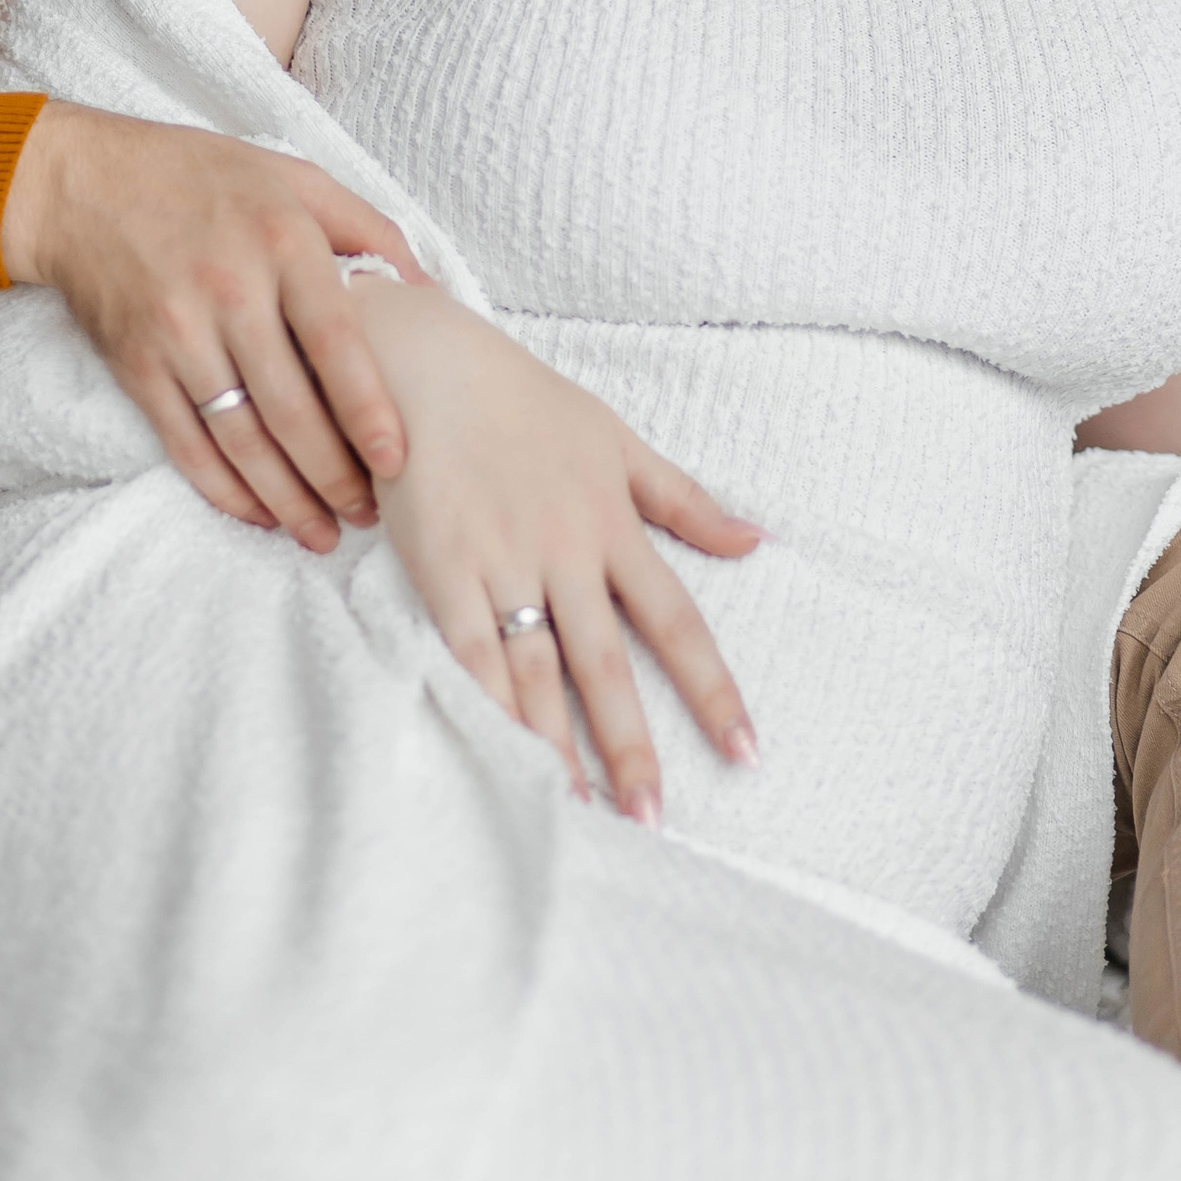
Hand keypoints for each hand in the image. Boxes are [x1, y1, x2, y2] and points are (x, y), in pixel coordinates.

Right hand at [0, 101, 424, 549]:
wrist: (83, 184)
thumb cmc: (204, 178)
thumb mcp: (296, 178)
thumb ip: (369, 230)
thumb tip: (432, 294)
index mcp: (282, 242)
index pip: (336, 342)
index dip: (369, 410)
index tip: (396, 463)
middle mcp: (230, 290)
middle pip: (291, 407)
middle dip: (334, 475)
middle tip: (369, 513)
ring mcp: (177, 332)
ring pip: (241, 438)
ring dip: (286, 497)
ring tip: (323, 533)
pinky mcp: (136, 365)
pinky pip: (186, 445)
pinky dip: (225, 490)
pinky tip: (260, 514)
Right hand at [348, 277, 761, 820]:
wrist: (424, 362)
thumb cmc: (521, 399)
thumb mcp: (616, 440)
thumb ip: (683, 499)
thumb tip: (756, 539)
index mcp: (612, 524)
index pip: (676, 621)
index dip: (711, 689)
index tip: (745, 751)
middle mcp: (564, 552)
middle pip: (605, 665)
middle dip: (631, 745)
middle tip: (652, 818)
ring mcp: (501, 562)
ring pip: (536, 671)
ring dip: (557, 744)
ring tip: (579, 811)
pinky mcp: (441, 568)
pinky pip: (468, 649)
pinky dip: (486, 703)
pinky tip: (501, 752)